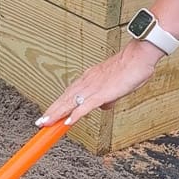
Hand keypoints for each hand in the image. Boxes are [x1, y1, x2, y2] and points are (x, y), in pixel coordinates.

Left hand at [36, 40, 163, 128]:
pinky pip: (86, 106)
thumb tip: (104, 106)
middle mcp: (87, 82)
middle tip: (40, 122)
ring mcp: (93, 87)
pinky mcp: (102, 93)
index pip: (69, 94)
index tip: (49, 114)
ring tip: (46, 123)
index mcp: (89, 79)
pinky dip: (76, 114)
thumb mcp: (116, 86)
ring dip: (57, 113)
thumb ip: (108, 96)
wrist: (138, 56)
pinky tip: (68, 122)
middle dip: (52, 111)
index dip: (58, 105)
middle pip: (65, 99)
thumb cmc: (130, 67)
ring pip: (71, 102)